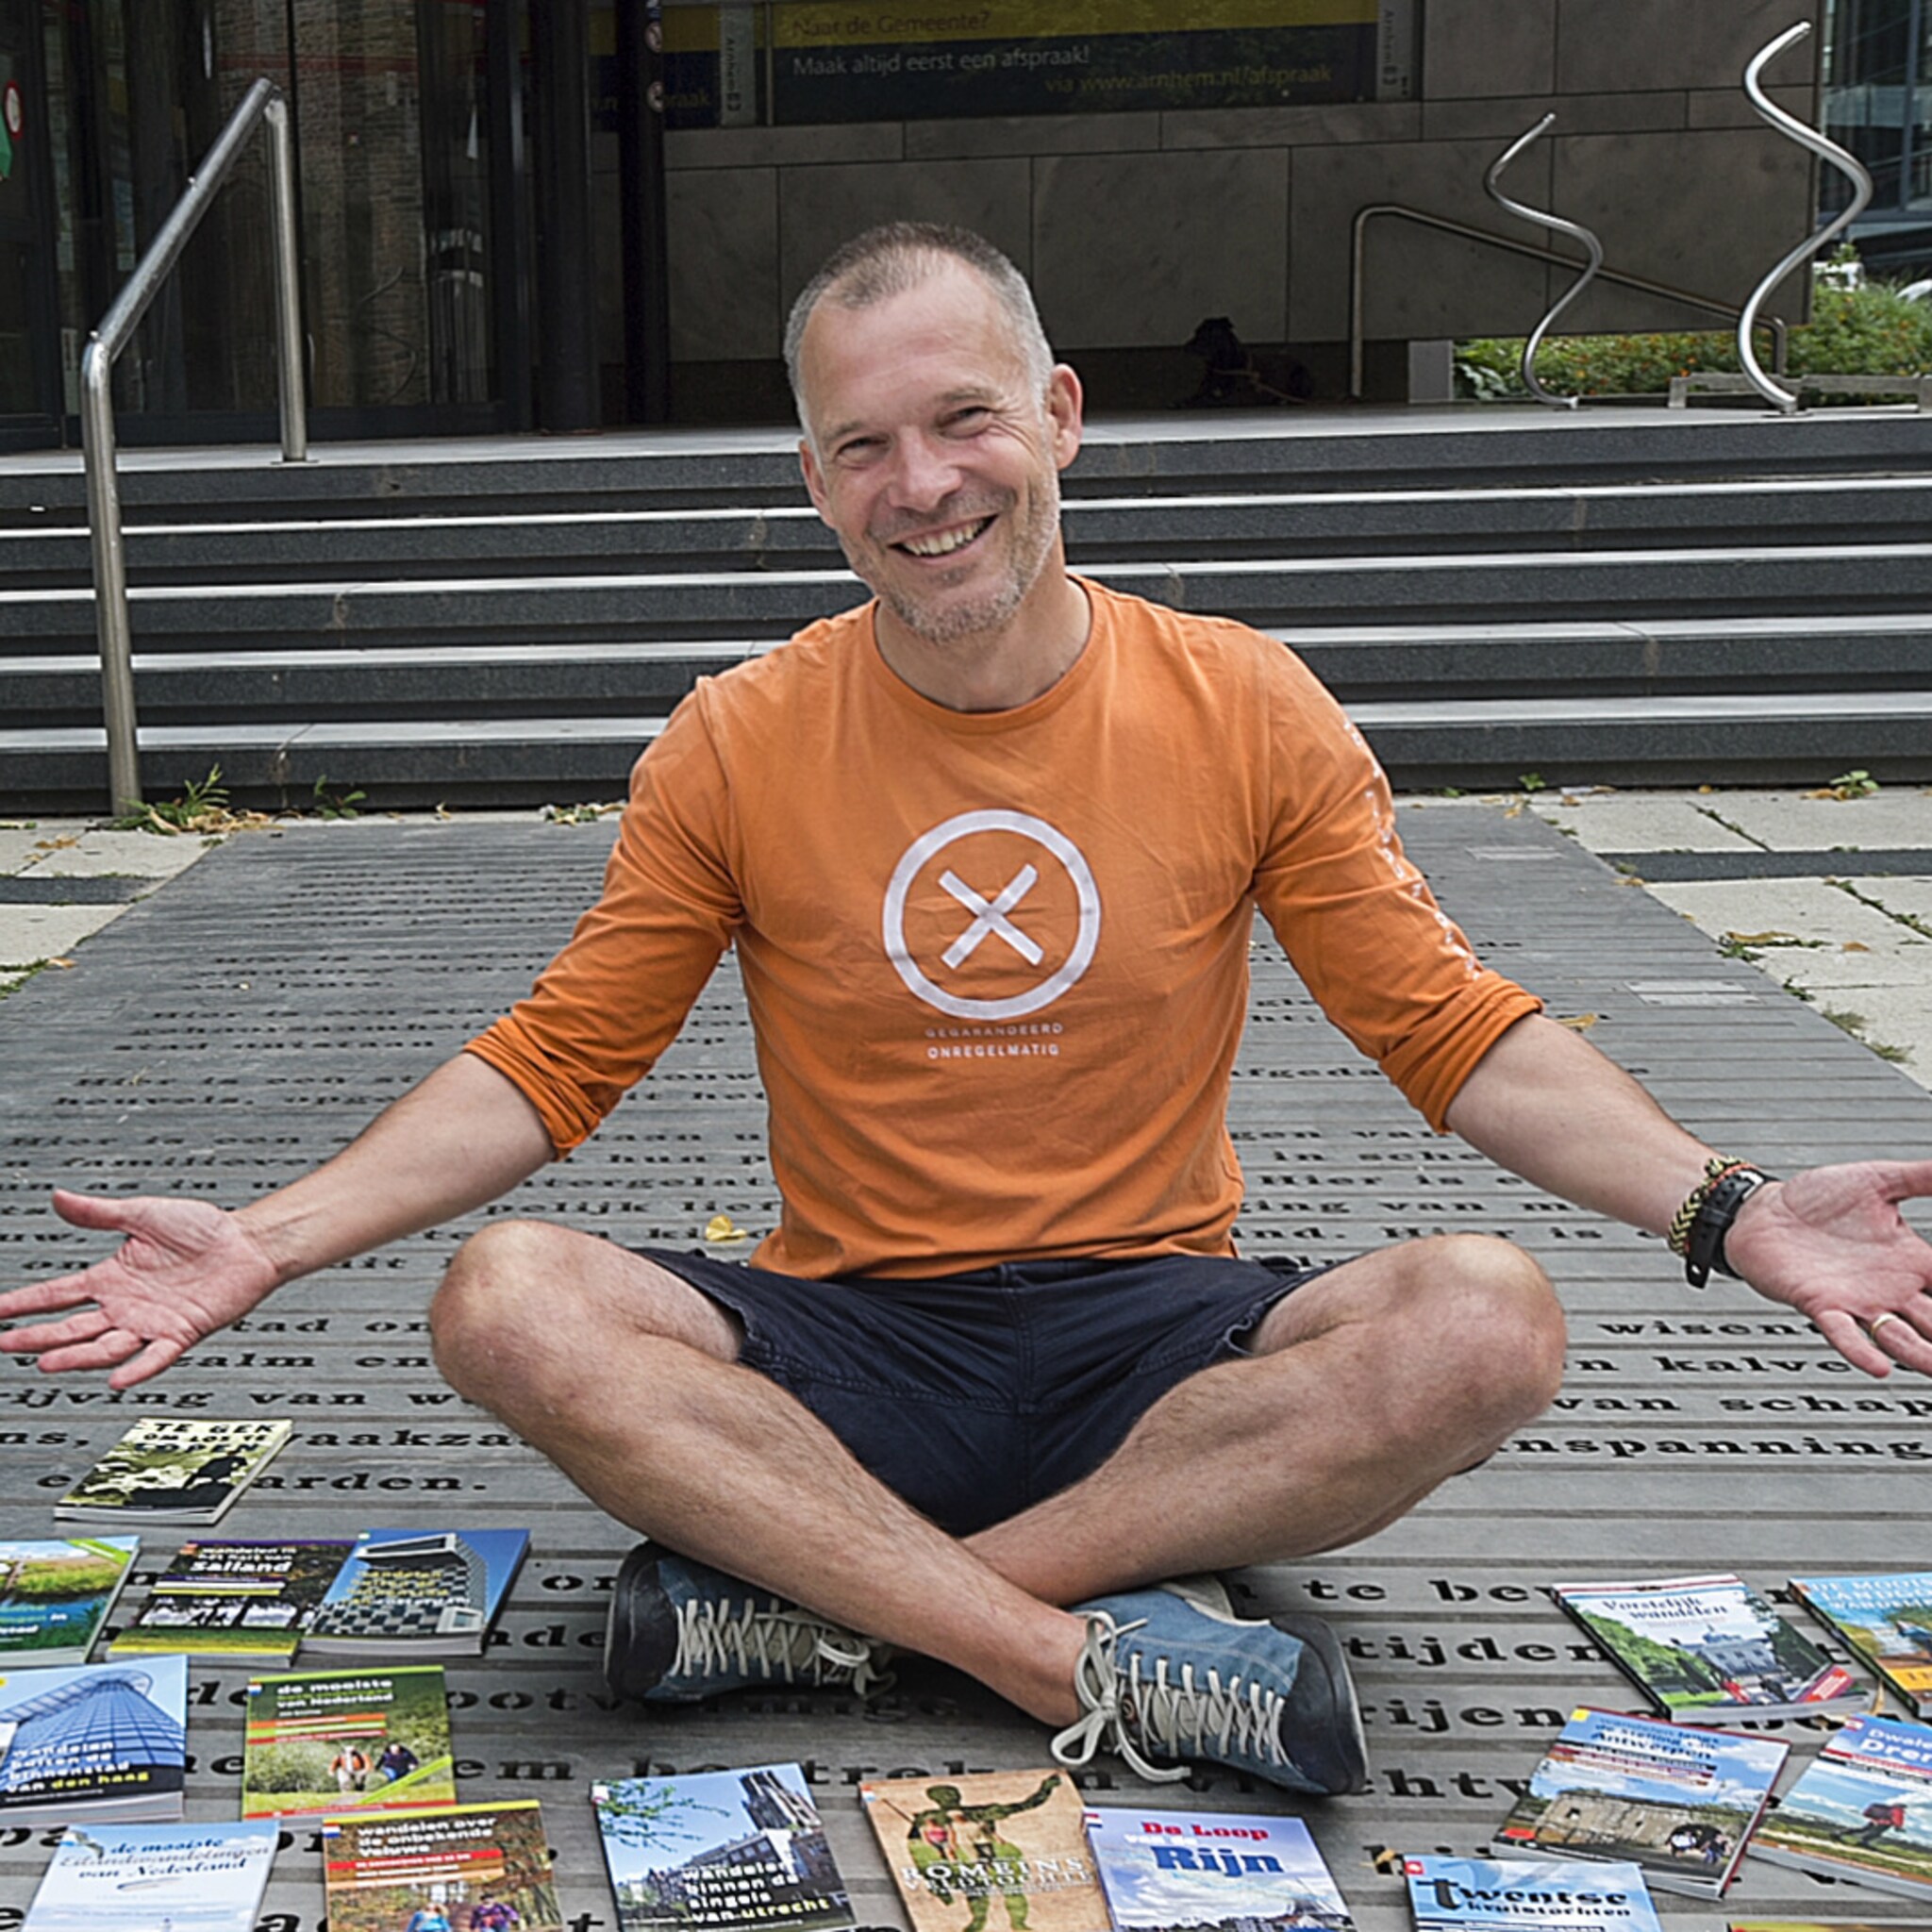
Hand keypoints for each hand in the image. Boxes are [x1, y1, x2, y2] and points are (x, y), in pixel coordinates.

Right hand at [0, 1190, 282, 1387]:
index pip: (57, 1295)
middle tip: (5, 1344)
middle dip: (36, 1337)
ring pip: (105, 1346)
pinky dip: (138, 1368)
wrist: (248, 1241)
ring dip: (77, 1356)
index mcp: (111, 1278)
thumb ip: (99, 1213)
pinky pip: (156, 1355)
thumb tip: (59, 1198)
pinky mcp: (181, 1331)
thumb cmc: (204, 1227)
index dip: (24, 1304)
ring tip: (47, 1362)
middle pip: (71, 1327)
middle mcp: (125, 1305)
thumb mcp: (142, 1215)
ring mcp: (151, 1321)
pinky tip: (117, 1379)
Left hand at [1724, 1160, 1931, 1376]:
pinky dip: (1861, 1350)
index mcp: (1913, 1261)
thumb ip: (1925, 1177)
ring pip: (1902, 1338)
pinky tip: (1880, 1365)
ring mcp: (1859, 1301)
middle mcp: (1892, 1288)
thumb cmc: (1815, 1200)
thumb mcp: (1879, 1182)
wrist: (1759, 1210)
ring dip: (1925, 1355)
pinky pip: (1844, 1334)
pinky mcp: (1820, 1305)